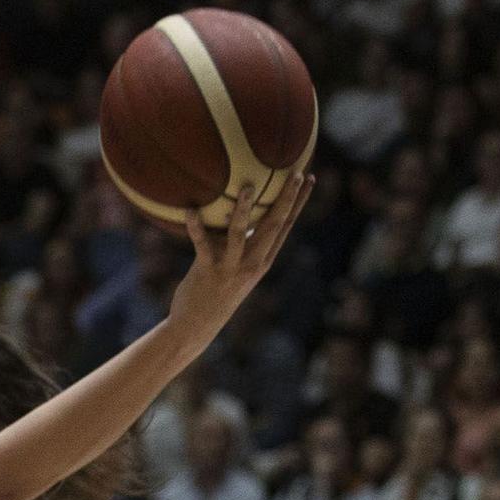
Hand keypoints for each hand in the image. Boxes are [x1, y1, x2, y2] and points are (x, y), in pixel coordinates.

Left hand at [168, 170, 312, 333]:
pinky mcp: (208, 270)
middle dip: (286, 198)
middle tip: (296, 173)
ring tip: (247, 186)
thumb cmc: (214, 291)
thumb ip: (237, 242)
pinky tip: (190, 209)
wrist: (196, 326)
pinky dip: (195, 226)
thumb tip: (233, 210)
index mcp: (262, 260)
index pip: (286, 226)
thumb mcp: (233, 266)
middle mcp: (252, 263)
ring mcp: (231, 267)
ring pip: (241, 234)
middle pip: (274, 225)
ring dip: (244, 209)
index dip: (298, 202)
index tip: (309, 177)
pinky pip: (202, 243)